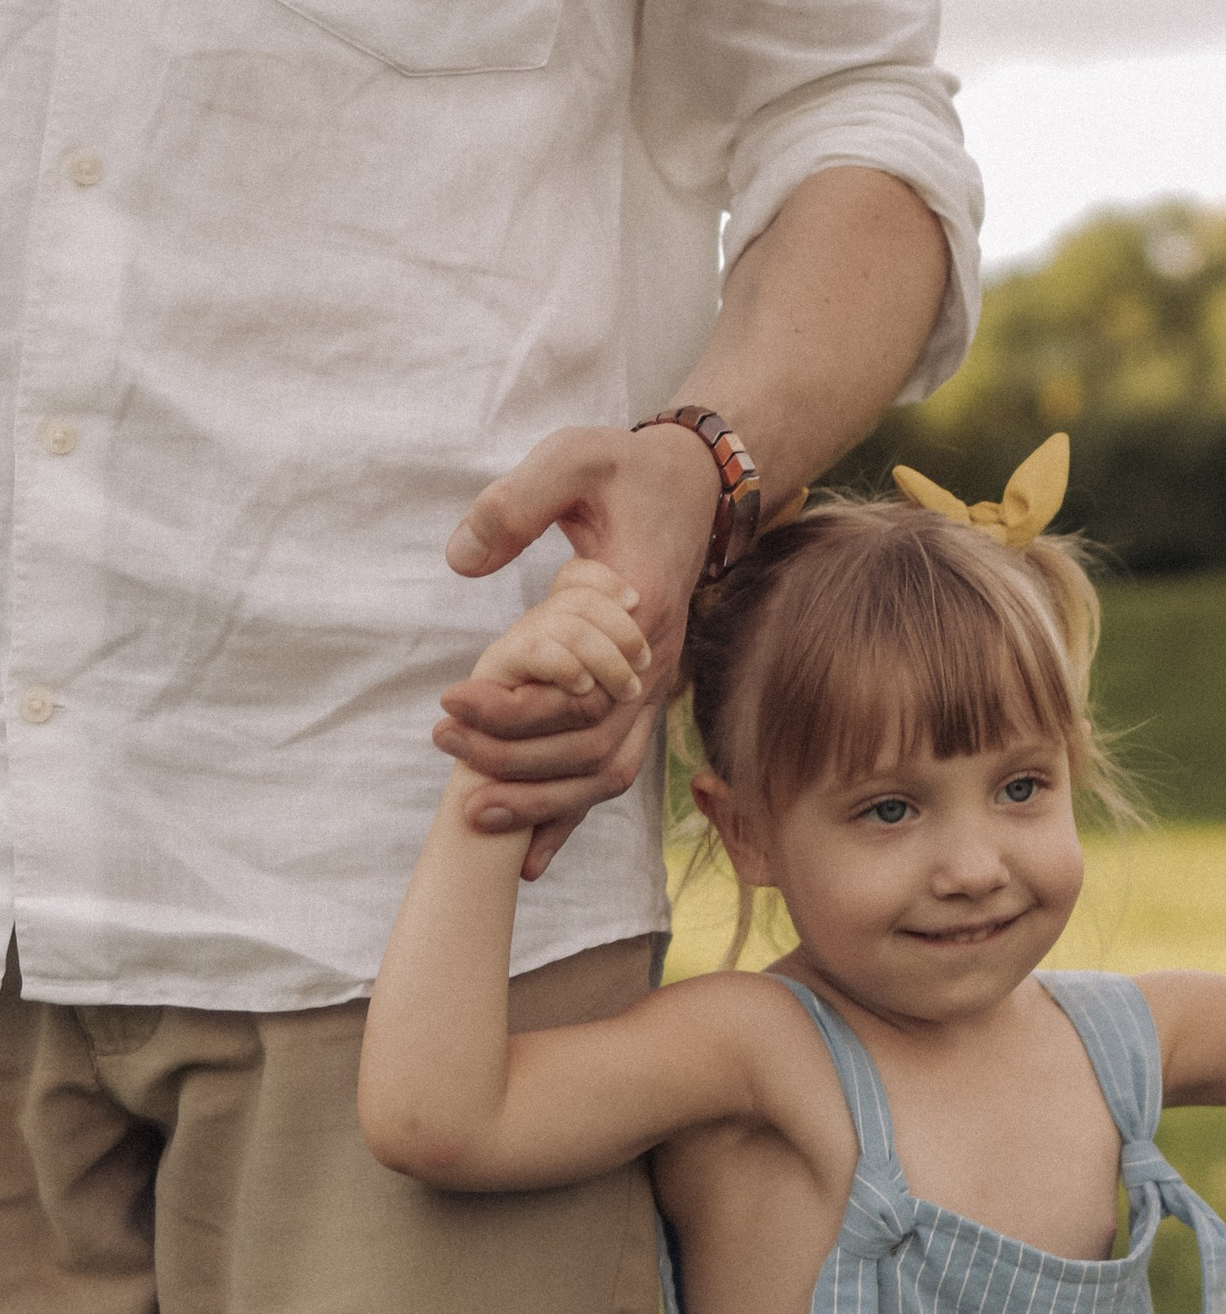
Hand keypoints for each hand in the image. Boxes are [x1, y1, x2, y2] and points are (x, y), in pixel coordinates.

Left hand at [436, 425, 719, 875]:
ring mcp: (652, 690)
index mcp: (640, 614)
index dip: (511, 707)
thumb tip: (462, 560)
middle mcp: (654, 667)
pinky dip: (572, 816)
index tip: (450, 697)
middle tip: (442, 742)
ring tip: (473, 811)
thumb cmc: (627, 471)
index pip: (576, 692)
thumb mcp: (573, 459)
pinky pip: (613, 771)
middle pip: (589, 747)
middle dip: (512, 759)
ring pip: (605, 774)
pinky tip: (531, 855)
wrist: (694, 485)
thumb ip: (516, 504)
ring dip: (541, 802)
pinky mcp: (640, 699)